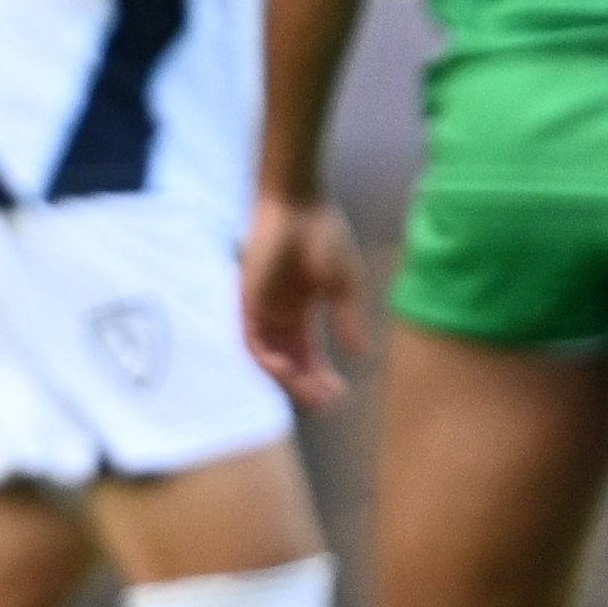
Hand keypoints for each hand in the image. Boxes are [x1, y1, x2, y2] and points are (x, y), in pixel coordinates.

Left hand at [243, 193, 369, 408]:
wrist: (300, 205)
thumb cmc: (324, 237)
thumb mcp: (342, 287)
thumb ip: (347, 321)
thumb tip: (360, 356)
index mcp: (302, 311)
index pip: (309, 355)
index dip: (322, 377)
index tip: (340, 394)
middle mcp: (280, 315)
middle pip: (290, 362)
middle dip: (307, 384)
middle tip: (326, 401)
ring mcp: (262, 310)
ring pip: (270, 358)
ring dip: (288, 379)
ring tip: (310, 393)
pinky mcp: (247, 302)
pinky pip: (252, 342)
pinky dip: (266, 360)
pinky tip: (285, 371)